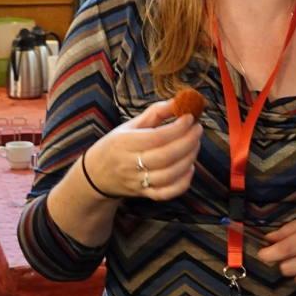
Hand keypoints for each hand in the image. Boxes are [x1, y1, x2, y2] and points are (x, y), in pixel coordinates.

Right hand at [83, 99, 202, 201]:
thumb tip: (179, 101)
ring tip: (195, 145)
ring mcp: (137, 181)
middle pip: (165, 157)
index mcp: (124, 142)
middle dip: (187, 142)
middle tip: (198, 130)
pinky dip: (182, 183)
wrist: (97, 174)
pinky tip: (190, 168)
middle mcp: (130, 164)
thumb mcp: (130, 125)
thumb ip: (155, 112)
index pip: (156, 137)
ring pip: (168, 175)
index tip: (190, 118)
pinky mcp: (144, 194)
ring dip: (188, 159)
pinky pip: (166, 193)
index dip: (177, 128)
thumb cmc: (117, 144)